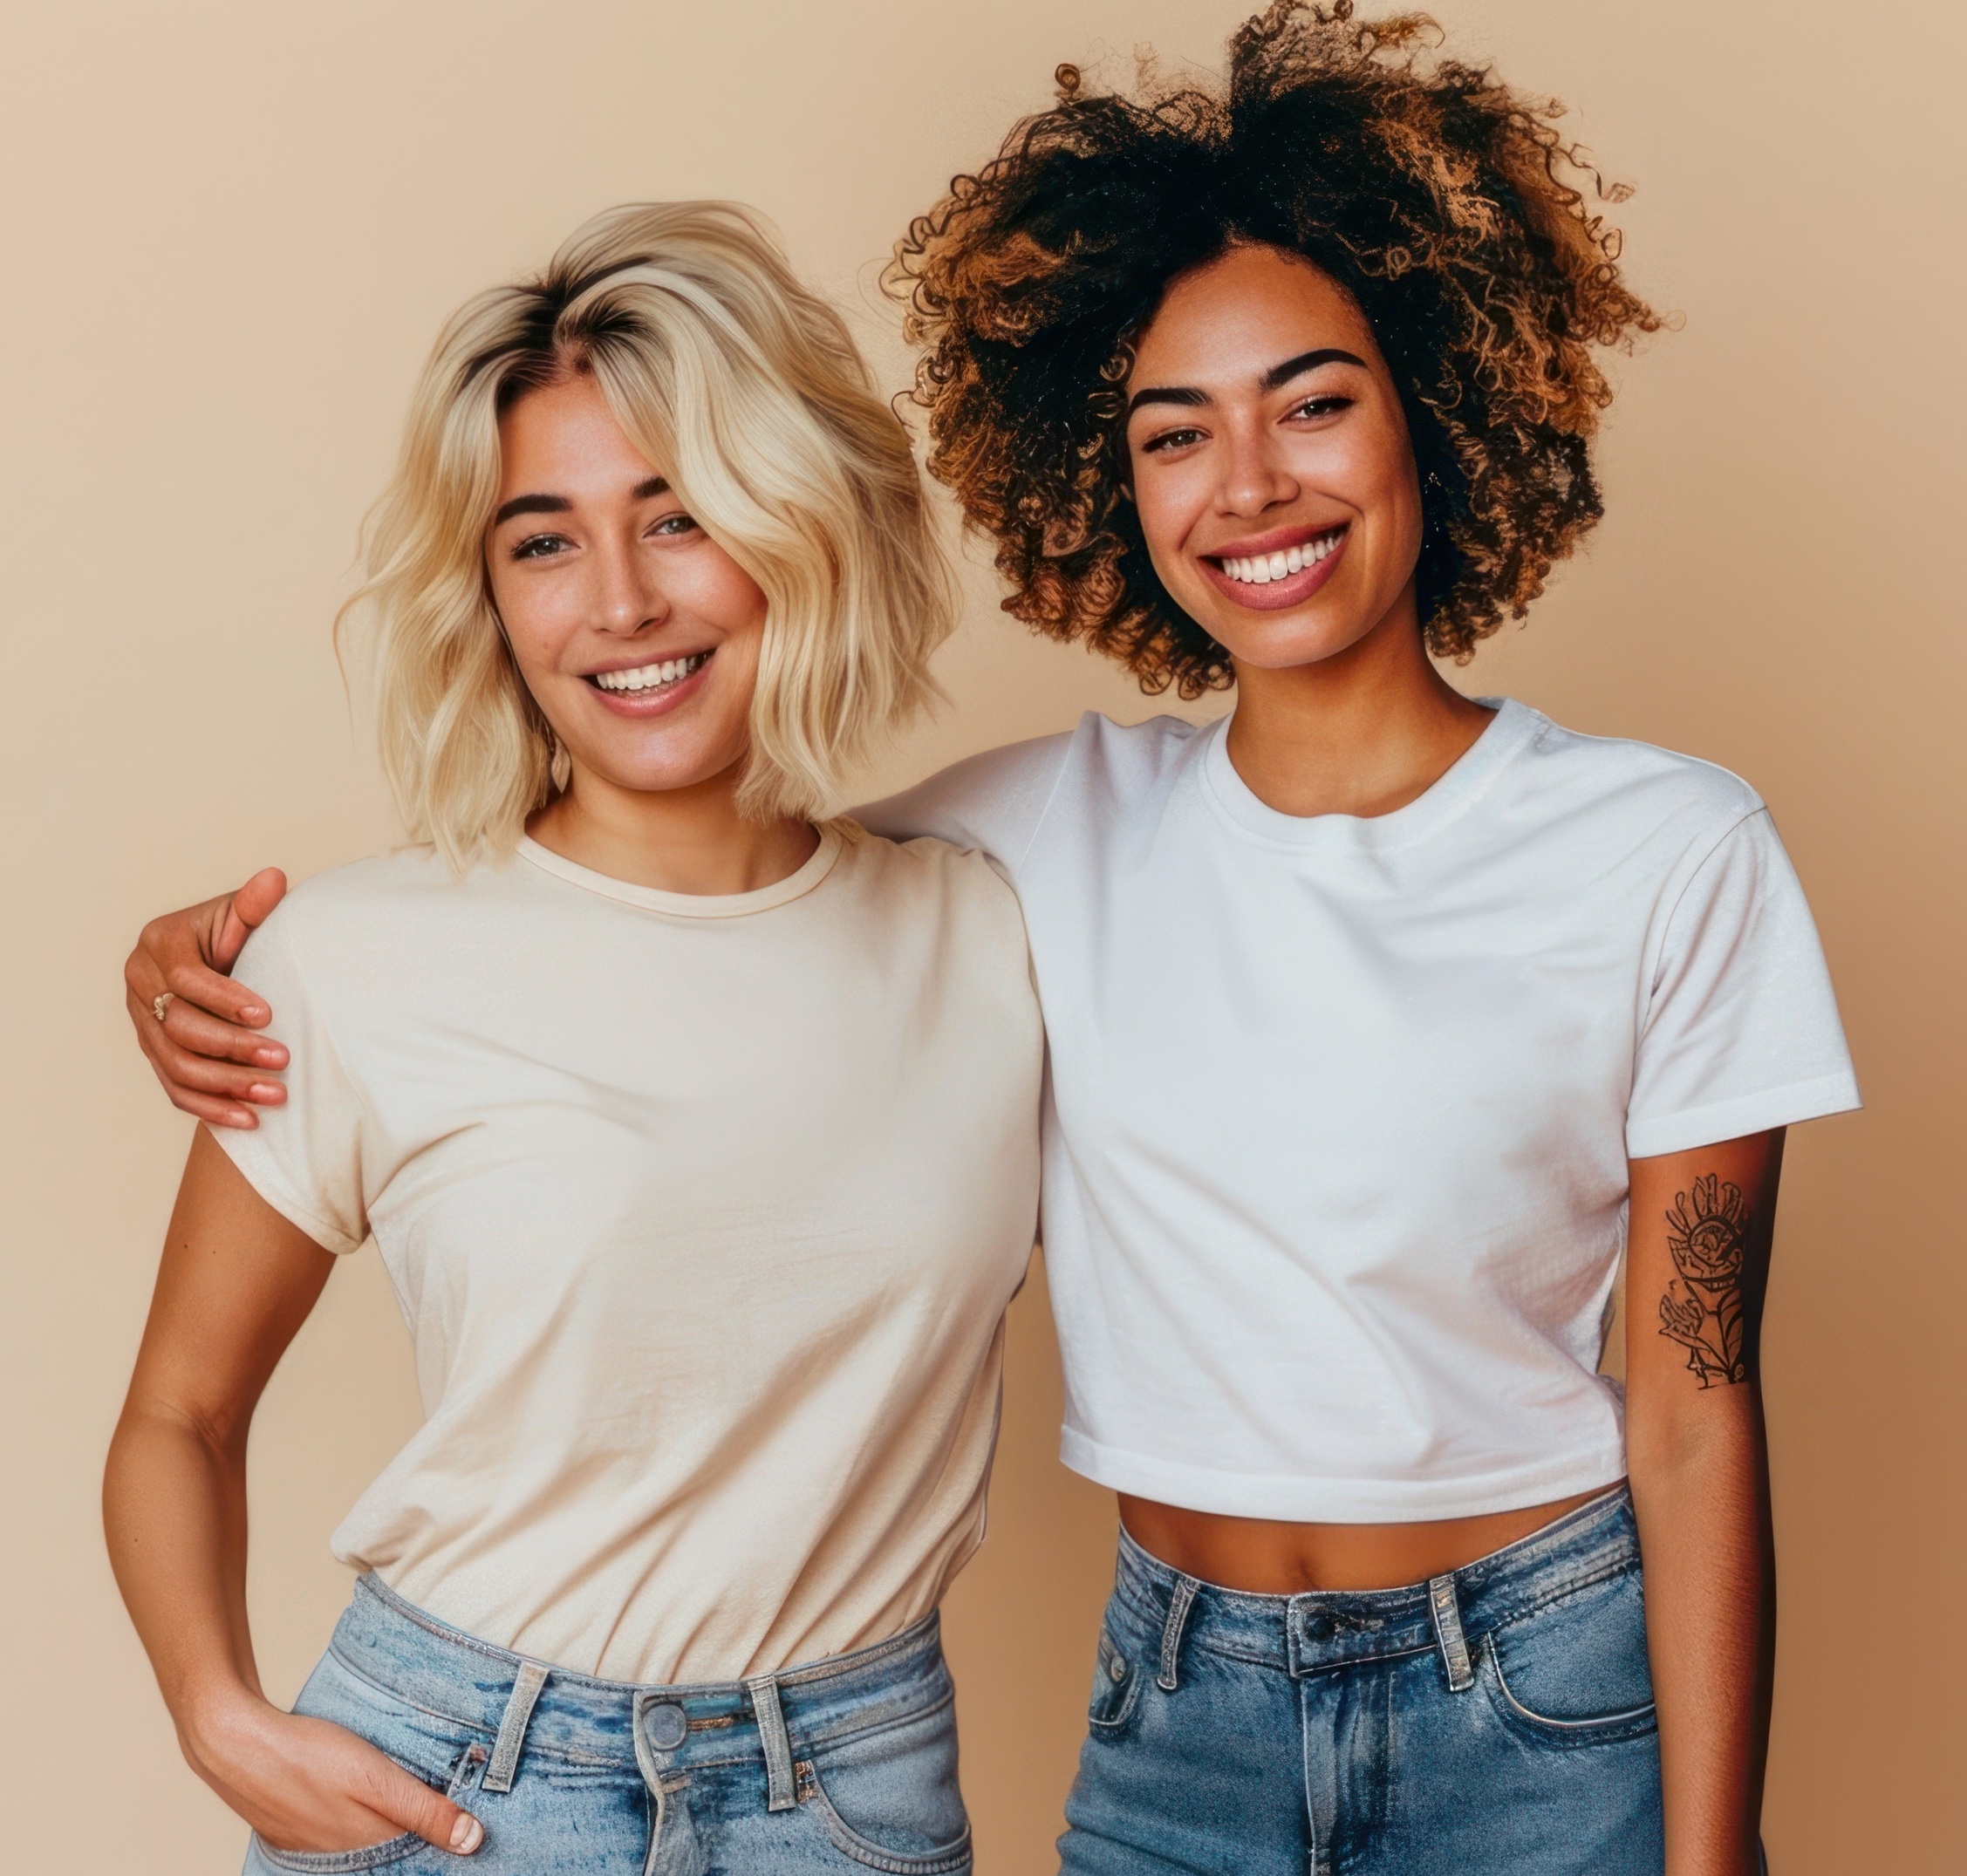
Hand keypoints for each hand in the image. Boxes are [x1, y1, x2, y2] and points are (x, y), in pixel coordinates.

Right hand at [124, 869, 288, 1128]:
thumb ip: (255, 904)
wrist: (220, 956)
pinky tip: (249, 1121)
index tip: (268, 1014)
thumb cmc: (235, 932)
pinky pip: (175, 1088)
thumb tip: (274, 879)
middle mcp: (141, 984)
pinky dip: (211, 1108)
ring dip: (226, 1085)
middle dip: (232, 1047)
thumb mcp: (242, 915)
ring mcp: (142, 1022)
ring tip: (275, 1095)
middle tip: (282, 1060)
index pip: (187, 978)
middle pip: (179, 1027)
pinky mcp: (153, 1052)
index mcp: (160, 943)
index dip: (225, 998)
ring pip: (176, 1065)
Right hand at [184, 1689, 483, 1856]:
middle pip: (391, 1851)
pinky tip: (360, 1798)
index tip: (472, 1823)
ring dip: (387, 1825)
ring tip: (410, 1797)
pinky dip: (356, 1820)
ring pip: (364, 1842)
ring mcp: (312, 1846)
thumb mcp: (375, 1777)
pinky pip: (337, 1834)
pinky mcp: (294, 1831)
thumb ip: (422, 1810)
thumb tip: (473, 1841)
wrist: (234, 1743)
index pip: (418, 1855)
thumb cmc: (306, 1756)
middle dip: (418, 1833)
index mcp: (366, 1844)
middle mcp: (339, 1855)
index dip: (445, 1839)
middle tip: (448, 1805)